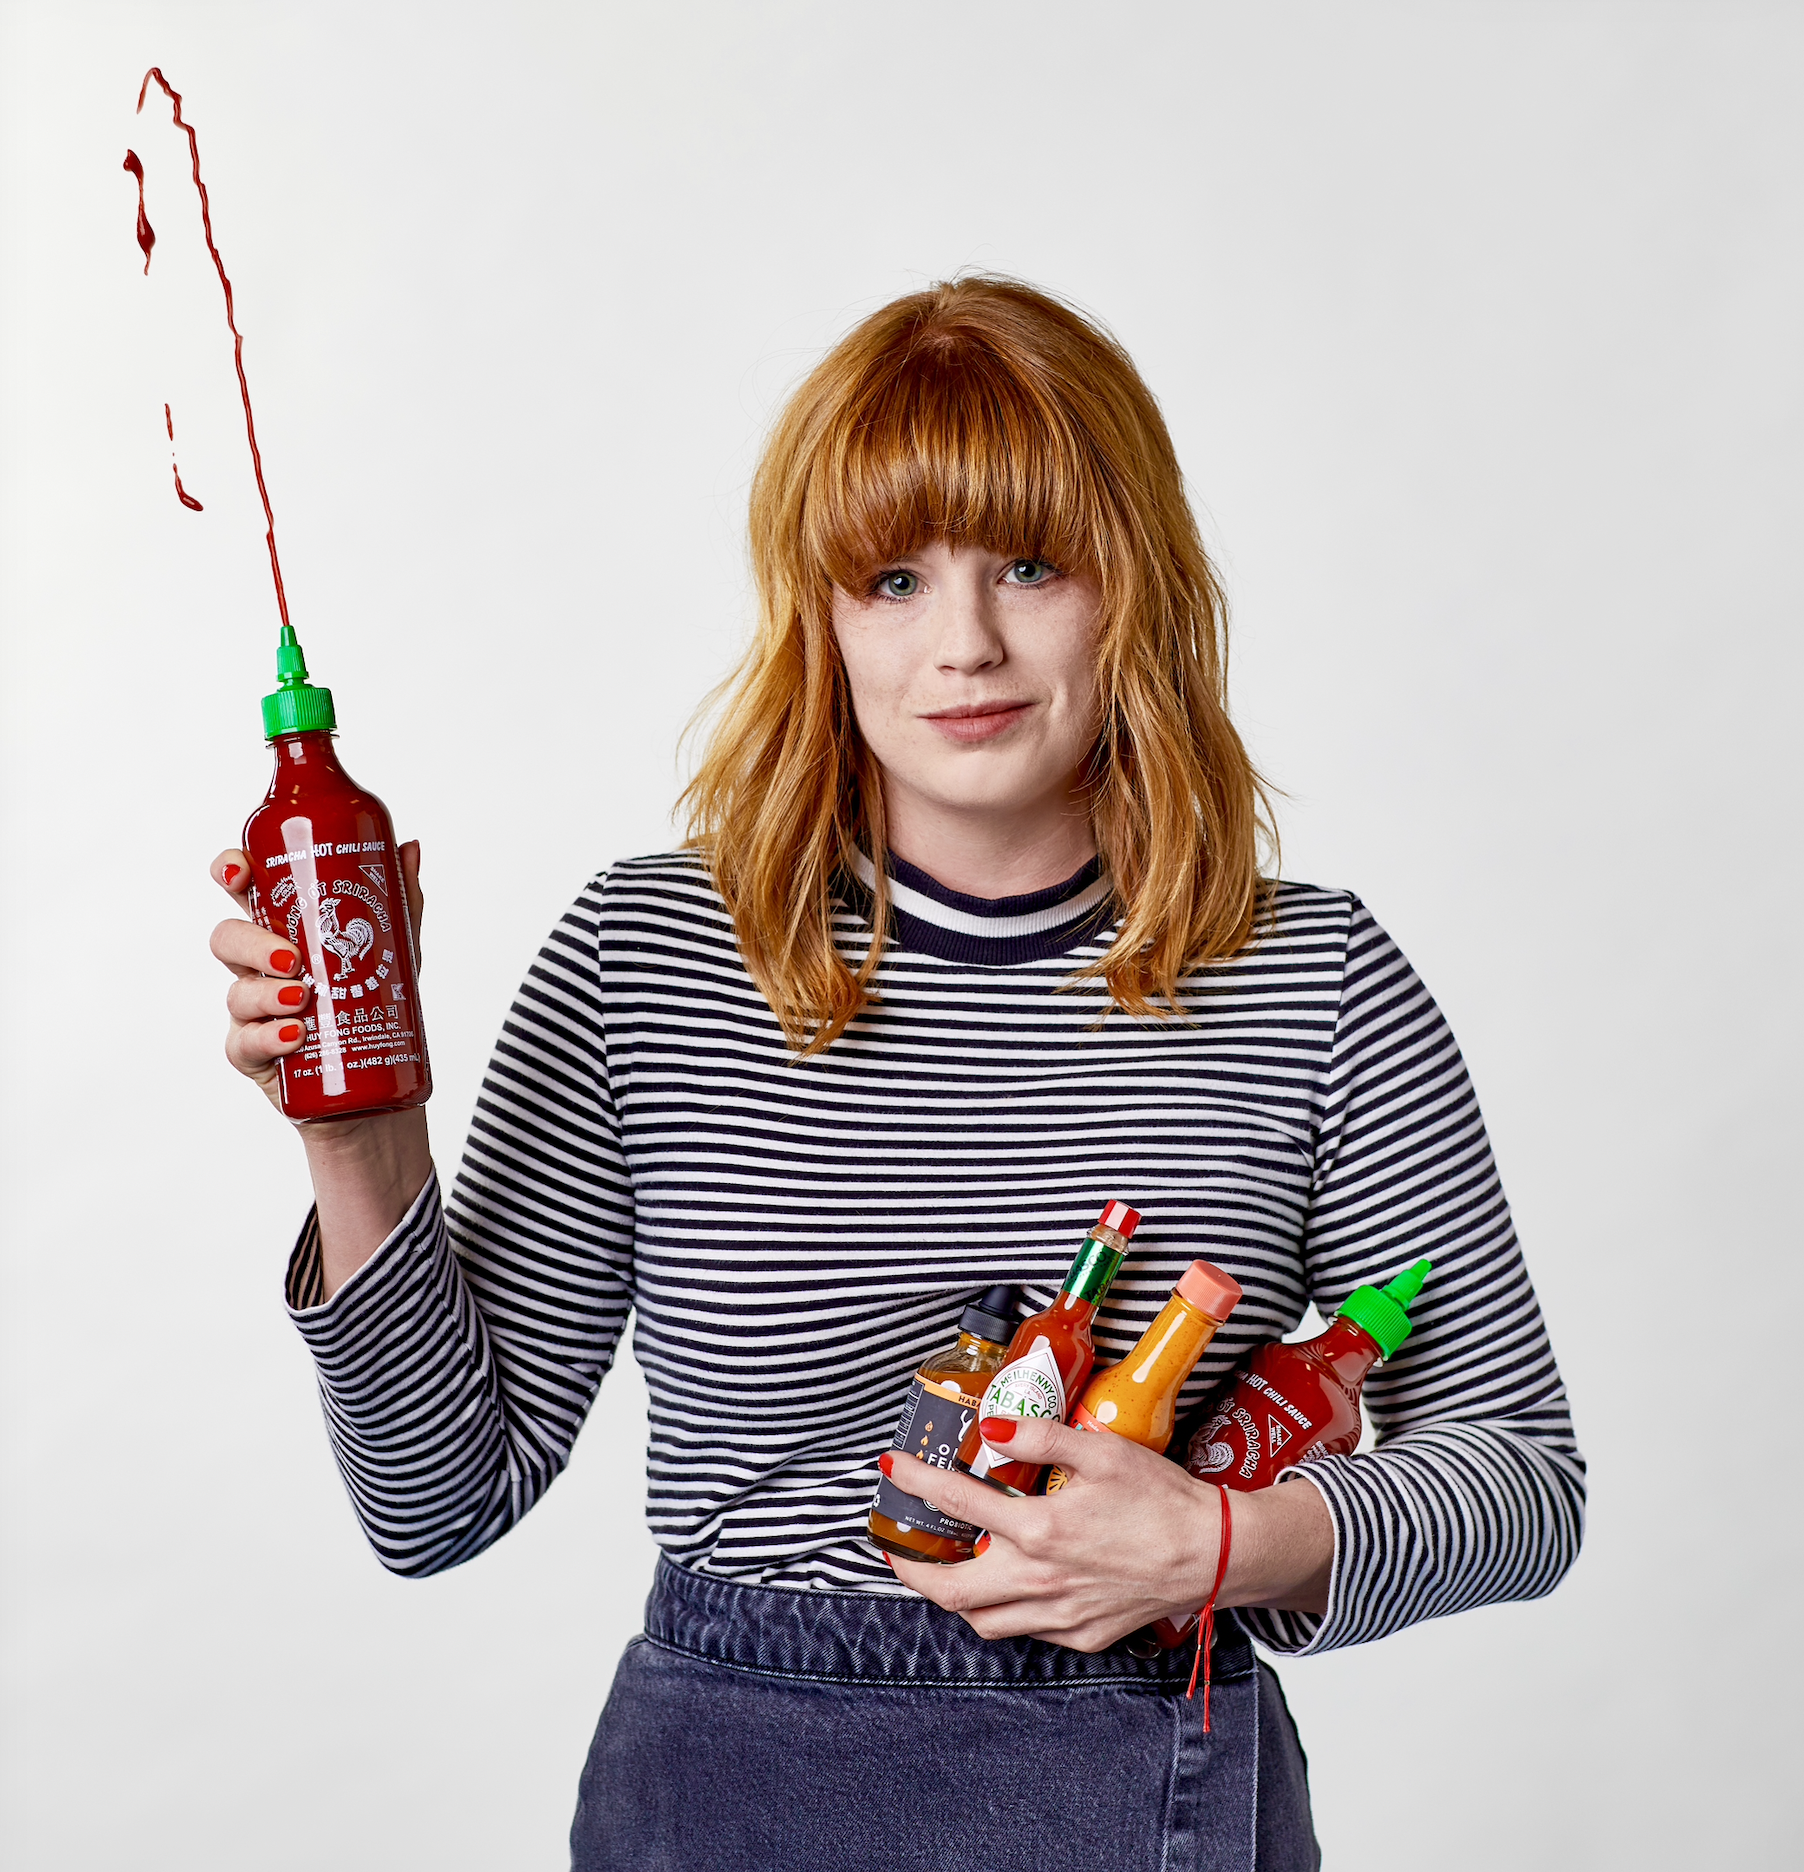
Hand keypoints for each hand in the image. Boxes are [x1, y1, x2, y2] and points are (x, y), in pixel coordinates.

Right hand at [209, 841, 432, 1299]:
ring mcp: (251, 1010)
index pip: (245, 891)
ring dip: (265, 993)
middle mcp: (259, 966)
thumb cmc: (375, 1005)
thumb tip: (409, 846)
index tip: (238, 870)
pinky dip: (268, 1035)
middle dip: (251, 941)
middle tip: (291, 957)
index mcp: (283, 928)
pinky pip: (243, 1040)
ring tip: (304, 999)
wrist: (378, 1086)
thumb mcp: (396, 950)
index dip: (231, 872)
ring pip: (236, 990)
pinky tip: (294, 1034)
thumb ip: (400, 900)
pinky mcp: (252, 1054)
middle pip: (227, 937)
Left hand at [882, 1415, 1332, 1652]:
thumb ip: (1039, 1438)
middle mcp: (1040, 1580)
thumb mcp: (1099, 1449)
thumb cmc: (1161, 1499)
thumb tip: (992, 1428)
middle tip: (898, 1548)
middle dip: (912, 1569)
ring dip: (955, 1597)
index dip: (915, 1483)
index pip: (956, 1504)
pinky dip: (1005, 1612)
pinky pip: (1026, 1631)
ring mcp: (1059, 1615)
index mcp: (1039, 1530)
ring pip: (983, 1621)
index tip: (893, 1469)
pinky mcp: (1081, 1636)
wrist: (1213, 1554)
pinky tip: (1010, 1586)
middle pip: (951, 1590)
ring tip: (945, 1571)